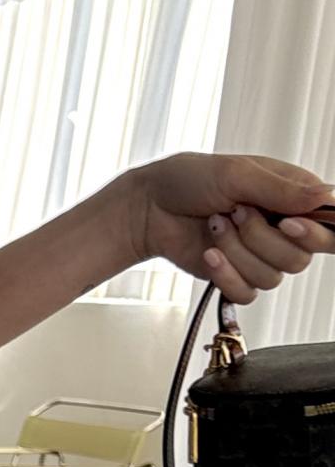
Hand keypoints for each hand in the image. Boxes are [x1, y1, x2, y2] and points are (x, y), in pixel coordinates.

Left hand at [129, 152, 334, 304]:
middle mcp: (281, 228)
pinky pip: (247, 293)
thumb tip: (325, 195)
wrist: (149, 208)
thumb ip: (282, 189)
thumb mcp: (237, 173)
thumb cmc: (190, 180)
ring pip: (272, 277)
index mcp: (292, 198)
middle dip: (262, 239)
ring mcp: (258, 255)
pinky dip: (226, 275)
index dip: (315, 233)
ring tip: (214, 224)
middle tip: (236, 212)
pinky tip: (209, 253)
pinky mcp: (236, 277)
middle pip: (301, 258)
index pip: (329, 226)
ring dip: (237, 251)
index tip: (289, 224)